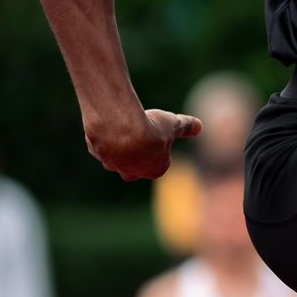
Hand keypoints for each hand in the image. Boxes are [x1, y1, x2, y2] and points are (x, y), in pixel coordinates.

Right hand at [84, 105, 202, 180]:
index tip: (158, 135)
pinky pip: (101, 146)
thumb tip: (199, 126)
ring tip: (123, 125)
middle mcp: (134, 172)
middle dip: (137, 153)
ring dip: (119, 145)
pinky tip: (109, 123)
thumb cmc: (150, 128)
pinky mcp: (97, 153)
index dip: (159, 148)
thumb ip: (186, 126)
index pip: (159, 162)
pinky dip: (105, 137)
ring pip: (116, 157)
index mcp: (155, 169)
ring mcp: (113, 164)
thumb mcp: (173, 124)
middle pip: (135, 165)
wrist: (120, 127)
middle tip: (139, 134)